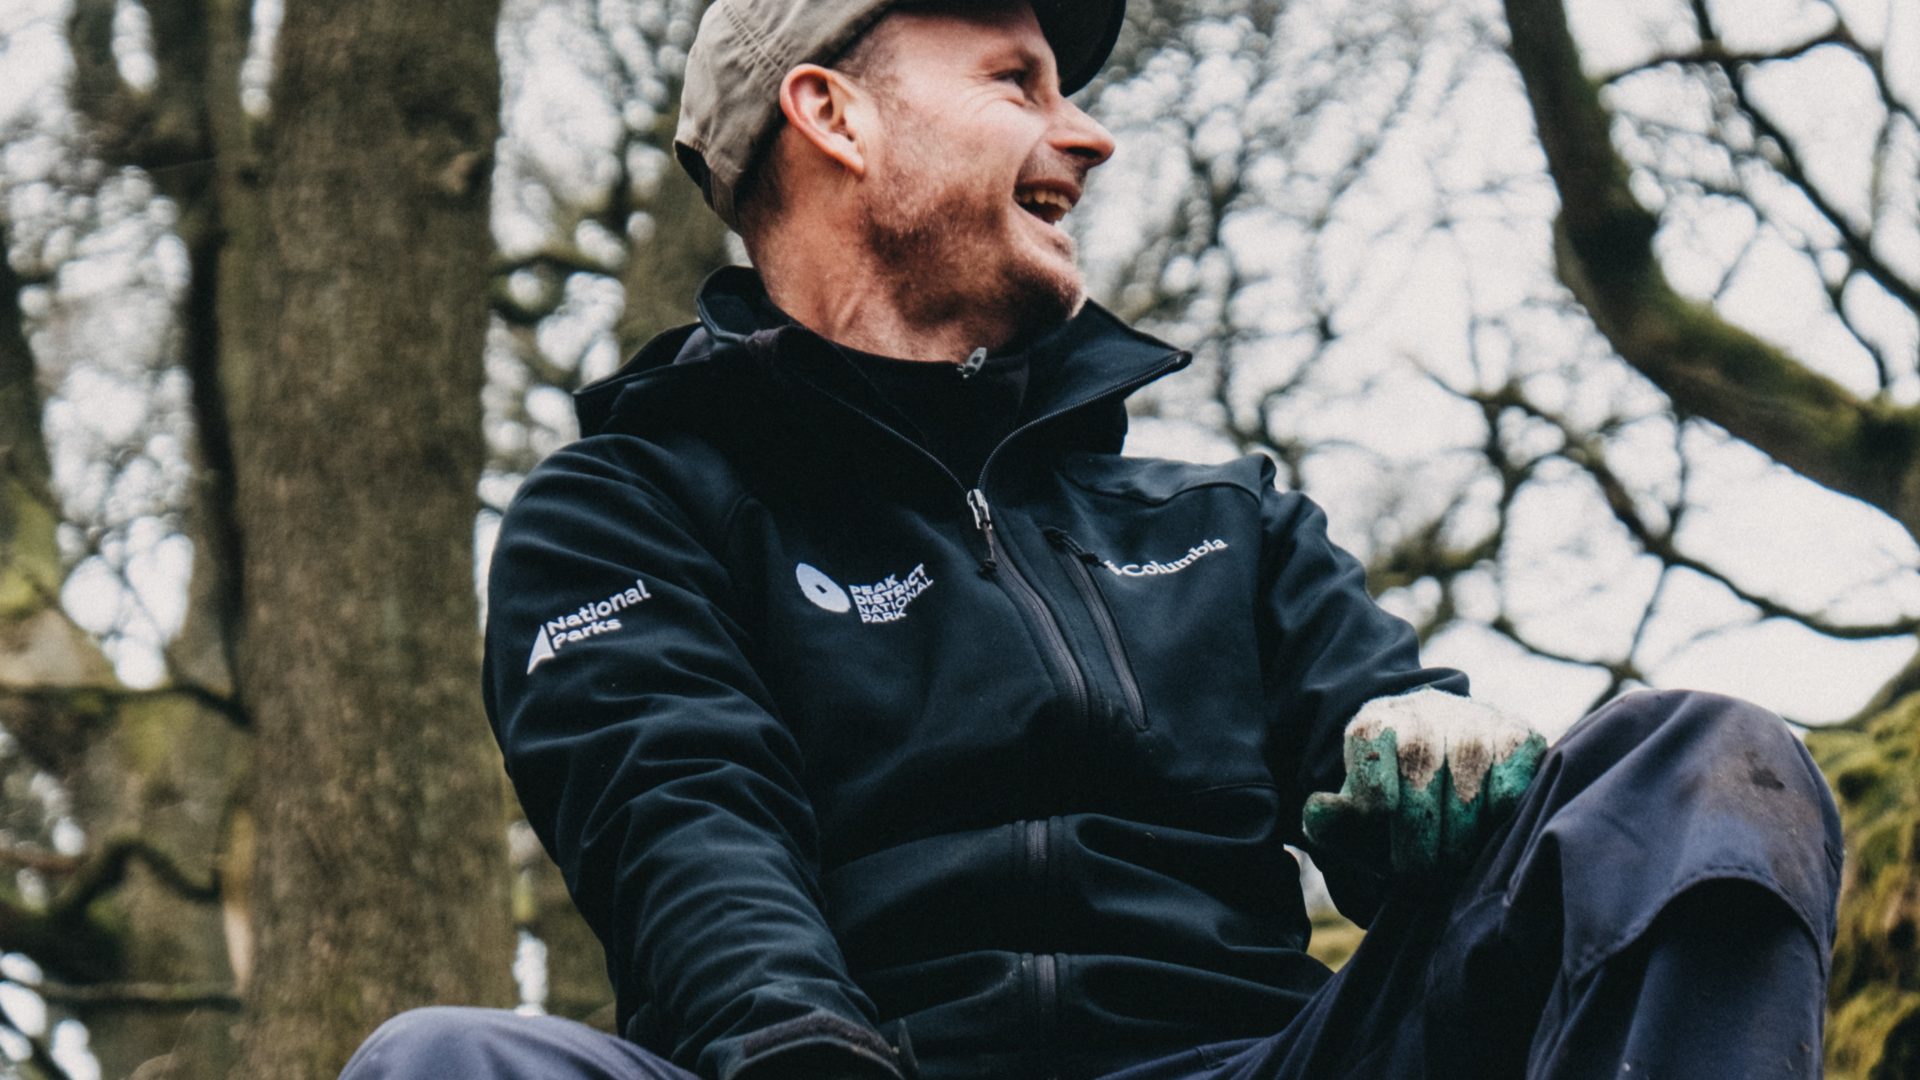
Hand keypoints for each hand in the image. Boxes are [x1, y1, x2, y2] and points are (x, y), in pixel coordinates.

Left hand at [1302, 689, 1544, 879]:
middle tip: (1420, 870)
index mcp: (1374, 723)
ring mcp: (1475, 720)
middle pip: (1420, 773)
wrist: (1444, 757)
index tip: (1384, 831)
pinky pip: (1509, 788)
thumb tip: (1318, 806)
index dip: (1375, 798)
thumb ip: (1330, 821)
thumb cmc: (1395, 799)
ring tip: (1451, 859)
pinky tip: (1484, 830)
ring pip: (1468, 783)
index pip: (1371, 755)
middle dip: (1419, 836)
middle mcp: (1424, 712)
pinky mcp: (1519, 736)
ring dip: (1459, 835)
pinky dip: (1497, 818)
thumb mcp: (1354, 811)